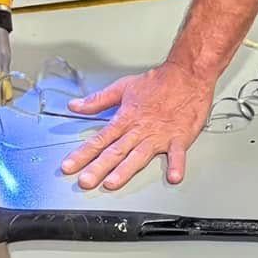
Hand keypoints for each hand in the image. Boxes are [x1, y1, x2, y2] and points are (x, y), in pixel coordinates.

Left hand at [60, 62, 213, 190]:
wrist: (187, 75)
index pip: (100, 139)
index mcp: (126, 119)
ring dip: (125, 170)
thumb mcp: (123, 87)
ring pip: (139, 155)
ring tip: (112, 183)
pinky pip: (178, 153)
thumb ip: (98, 100)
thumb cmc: (158, 82)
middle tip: (85, 181)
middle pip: (115, 151)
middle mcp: (140, 130)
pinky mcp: (179, 137)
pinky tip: (173, 177)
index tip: (69, 166)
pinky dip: (177, 165)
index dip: (83, 153)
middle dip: (98, 167)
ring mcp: (159, 135)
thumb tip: (75, 105)